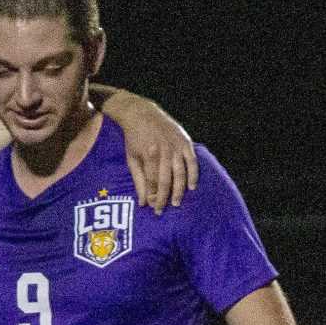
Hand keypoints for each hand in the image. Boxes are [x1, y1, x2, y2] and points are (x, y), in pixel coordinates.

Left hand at [103, 93, 197, 212]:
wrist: (142, 113)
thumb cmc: (134, 139)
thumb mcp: (131, 159)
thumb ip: (138, 181)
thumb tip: (142, 203)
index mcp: (149, 155)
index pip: (152, 182)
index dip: (152, 196)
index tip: (151, 207)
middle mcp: (164, 151)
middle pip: (165, 181)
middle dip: (163, 198)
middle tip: (161, 211)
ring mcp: (176, 146)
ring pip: (180, 174)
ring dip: (179, 190)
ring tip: (176, 203)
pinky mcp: (185, 142)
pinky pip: (192, 162)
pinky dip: (193, 175)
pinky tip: (192, 187)